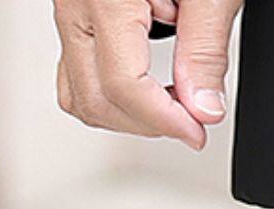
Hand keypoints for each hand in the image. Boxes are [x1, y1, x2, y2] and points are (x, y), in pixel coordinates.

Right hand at [54, 0, 243, 149]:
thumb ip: (205, 50)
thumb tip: (204, 109)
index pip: (123, 86)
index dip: (166, 120)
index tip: (198, 131)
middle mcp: (75, 6)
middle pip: (94, 98)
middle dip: (148, 123)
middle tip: (193, 121)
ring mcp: (68, 11)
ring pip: (77, 92)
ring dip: (127, 113)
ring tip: (175, 102)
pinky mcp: (74, 14)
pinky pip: (76, 70)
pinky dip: (112, 91)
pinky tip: (151, 83)